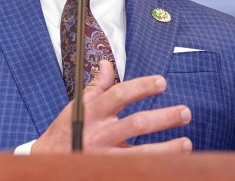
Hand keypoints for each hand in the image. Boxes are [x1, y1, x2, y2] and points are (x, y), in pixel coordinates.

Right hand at [32, 60, 192, 153]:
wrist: (48, 161)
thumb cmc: (65, 132)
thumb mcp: (76, 107)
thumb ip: (96, 87)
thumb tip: (106, 64)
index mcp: (92, 113)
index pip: (119, 95)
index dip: (142, 86)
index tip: (162, 82)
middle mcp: (100, 134)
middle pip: (136, 124)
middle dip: (164, 118)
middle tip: (185, 113)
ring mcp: (105, 156)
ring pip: (140, 153)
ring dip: (166, 149)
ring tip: (186, 143)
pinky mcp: (109, 171)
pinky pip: (135, 169)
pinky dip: (154, 167)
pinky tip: (172, 165)